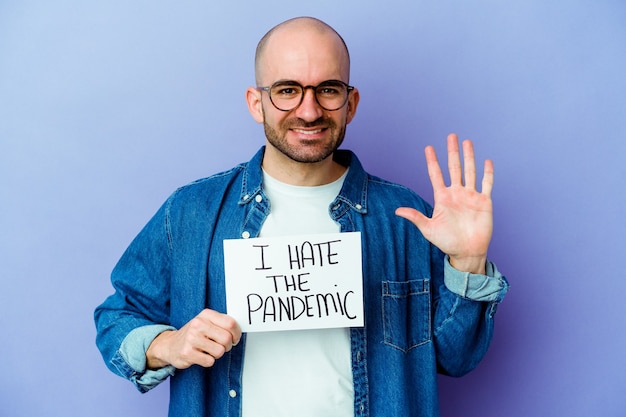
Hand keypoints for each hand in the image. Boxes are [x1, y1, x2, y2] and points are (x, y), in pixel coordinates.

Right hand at [146, 309, 241, 369]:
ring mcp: (192, 338)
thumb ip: (221, 323)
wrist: (170, 345)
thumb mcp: (206, 322)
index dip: (237, 333)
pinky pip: (209, 361)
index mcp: (206, 315)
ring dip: (217, 354)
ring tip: (209, 350)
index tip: (235, 338)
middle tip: (223, 347)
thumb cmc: (193, 334)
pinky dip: (208, 361)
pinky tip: (201, 356)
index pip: (230, 323)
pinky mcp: (187, 353)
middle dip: (228, 346)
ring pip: (219, 351)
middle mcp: (198, 324)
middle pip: (227, 339)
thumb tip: (239, 329)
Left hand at [395, 133, 493, 273]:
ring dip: (469, 157)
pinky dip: (487, 173)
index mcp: (442, 197)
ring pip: (470, 171)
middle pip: (454, 167)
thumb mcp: (428, 229)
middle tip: (451, 136)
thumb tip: (397, 211)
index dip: (432, 161)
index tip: (429, 148)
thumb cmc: (447, 242)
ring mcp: (471, 196)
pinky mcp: (484, 202)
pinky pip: (486, 184)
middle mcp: (456, 193)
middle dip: (452, 151)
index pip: (436, 175)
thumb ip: (415, 217)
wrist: (467, 252)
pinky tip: (487, 161)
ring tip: (467, 142)